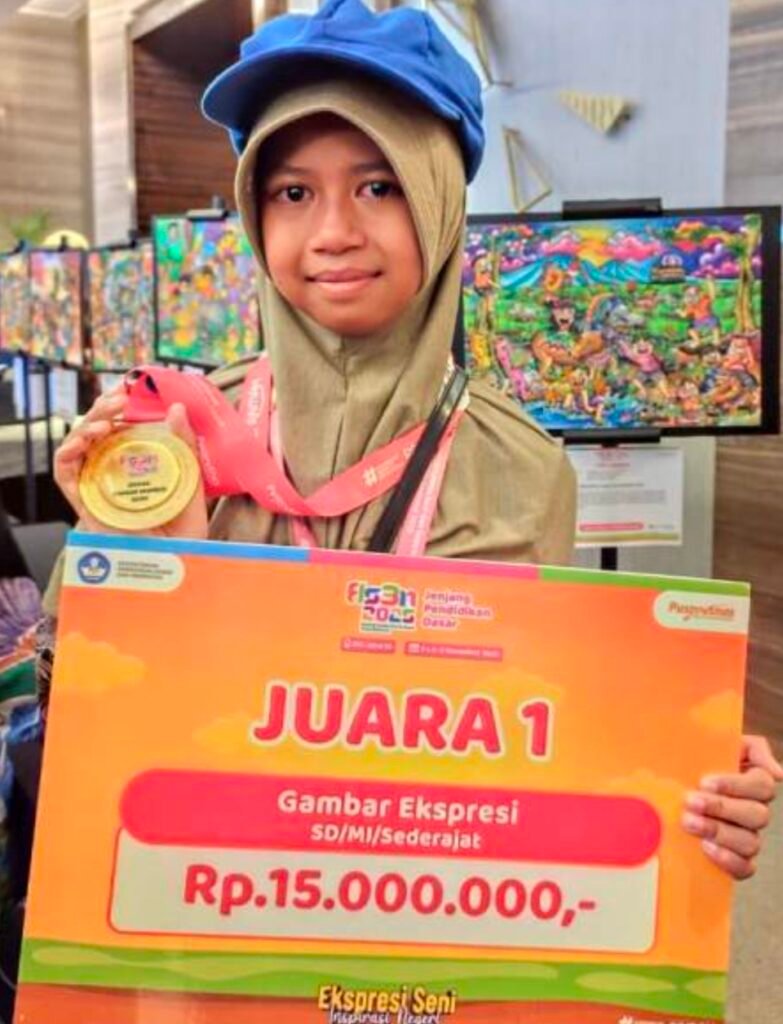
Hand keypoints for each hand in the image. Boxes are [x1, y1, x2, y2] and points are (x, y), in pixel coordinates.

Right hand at [54, 390, 207, 540]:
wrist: (177, 565)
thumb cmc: (186, 532)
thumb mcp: (191, 483)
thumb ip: (185, 447)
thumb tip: (178, 408)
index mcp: (136, 465)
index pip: (120, 428)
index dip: (118, 407)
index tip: (129, 390)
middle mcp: (113, 474)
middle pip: (97, 433)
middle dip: (103, 410)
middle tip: (119, 398)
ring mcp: (97, 487)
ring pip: (78, 447)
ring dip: (86, 426)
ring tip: (106, 420)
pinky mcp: (84, 504)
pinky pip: (65, 473)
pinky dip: (68, 452)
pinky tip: (84, 441)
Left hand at [681, 734, 782, 879]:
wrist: (672, 786)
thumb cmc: (699, 762)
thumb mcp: (718, 744)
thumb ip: (753, 748)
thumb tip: (779, 773)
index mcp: (755, 782)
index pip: (763, 786)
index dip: (735, 785)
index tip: (705, 782)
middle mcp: (756, 811)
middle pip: (757, 816)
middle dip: (722, 808)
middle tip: (691, 801)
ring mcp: (748, 837)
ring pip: (751, 842)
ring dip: (719, 832)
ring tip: (689, 822)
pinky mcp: (737, 859)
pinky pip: (745, 868)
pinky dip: (728, 860)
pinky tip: (706, 848)